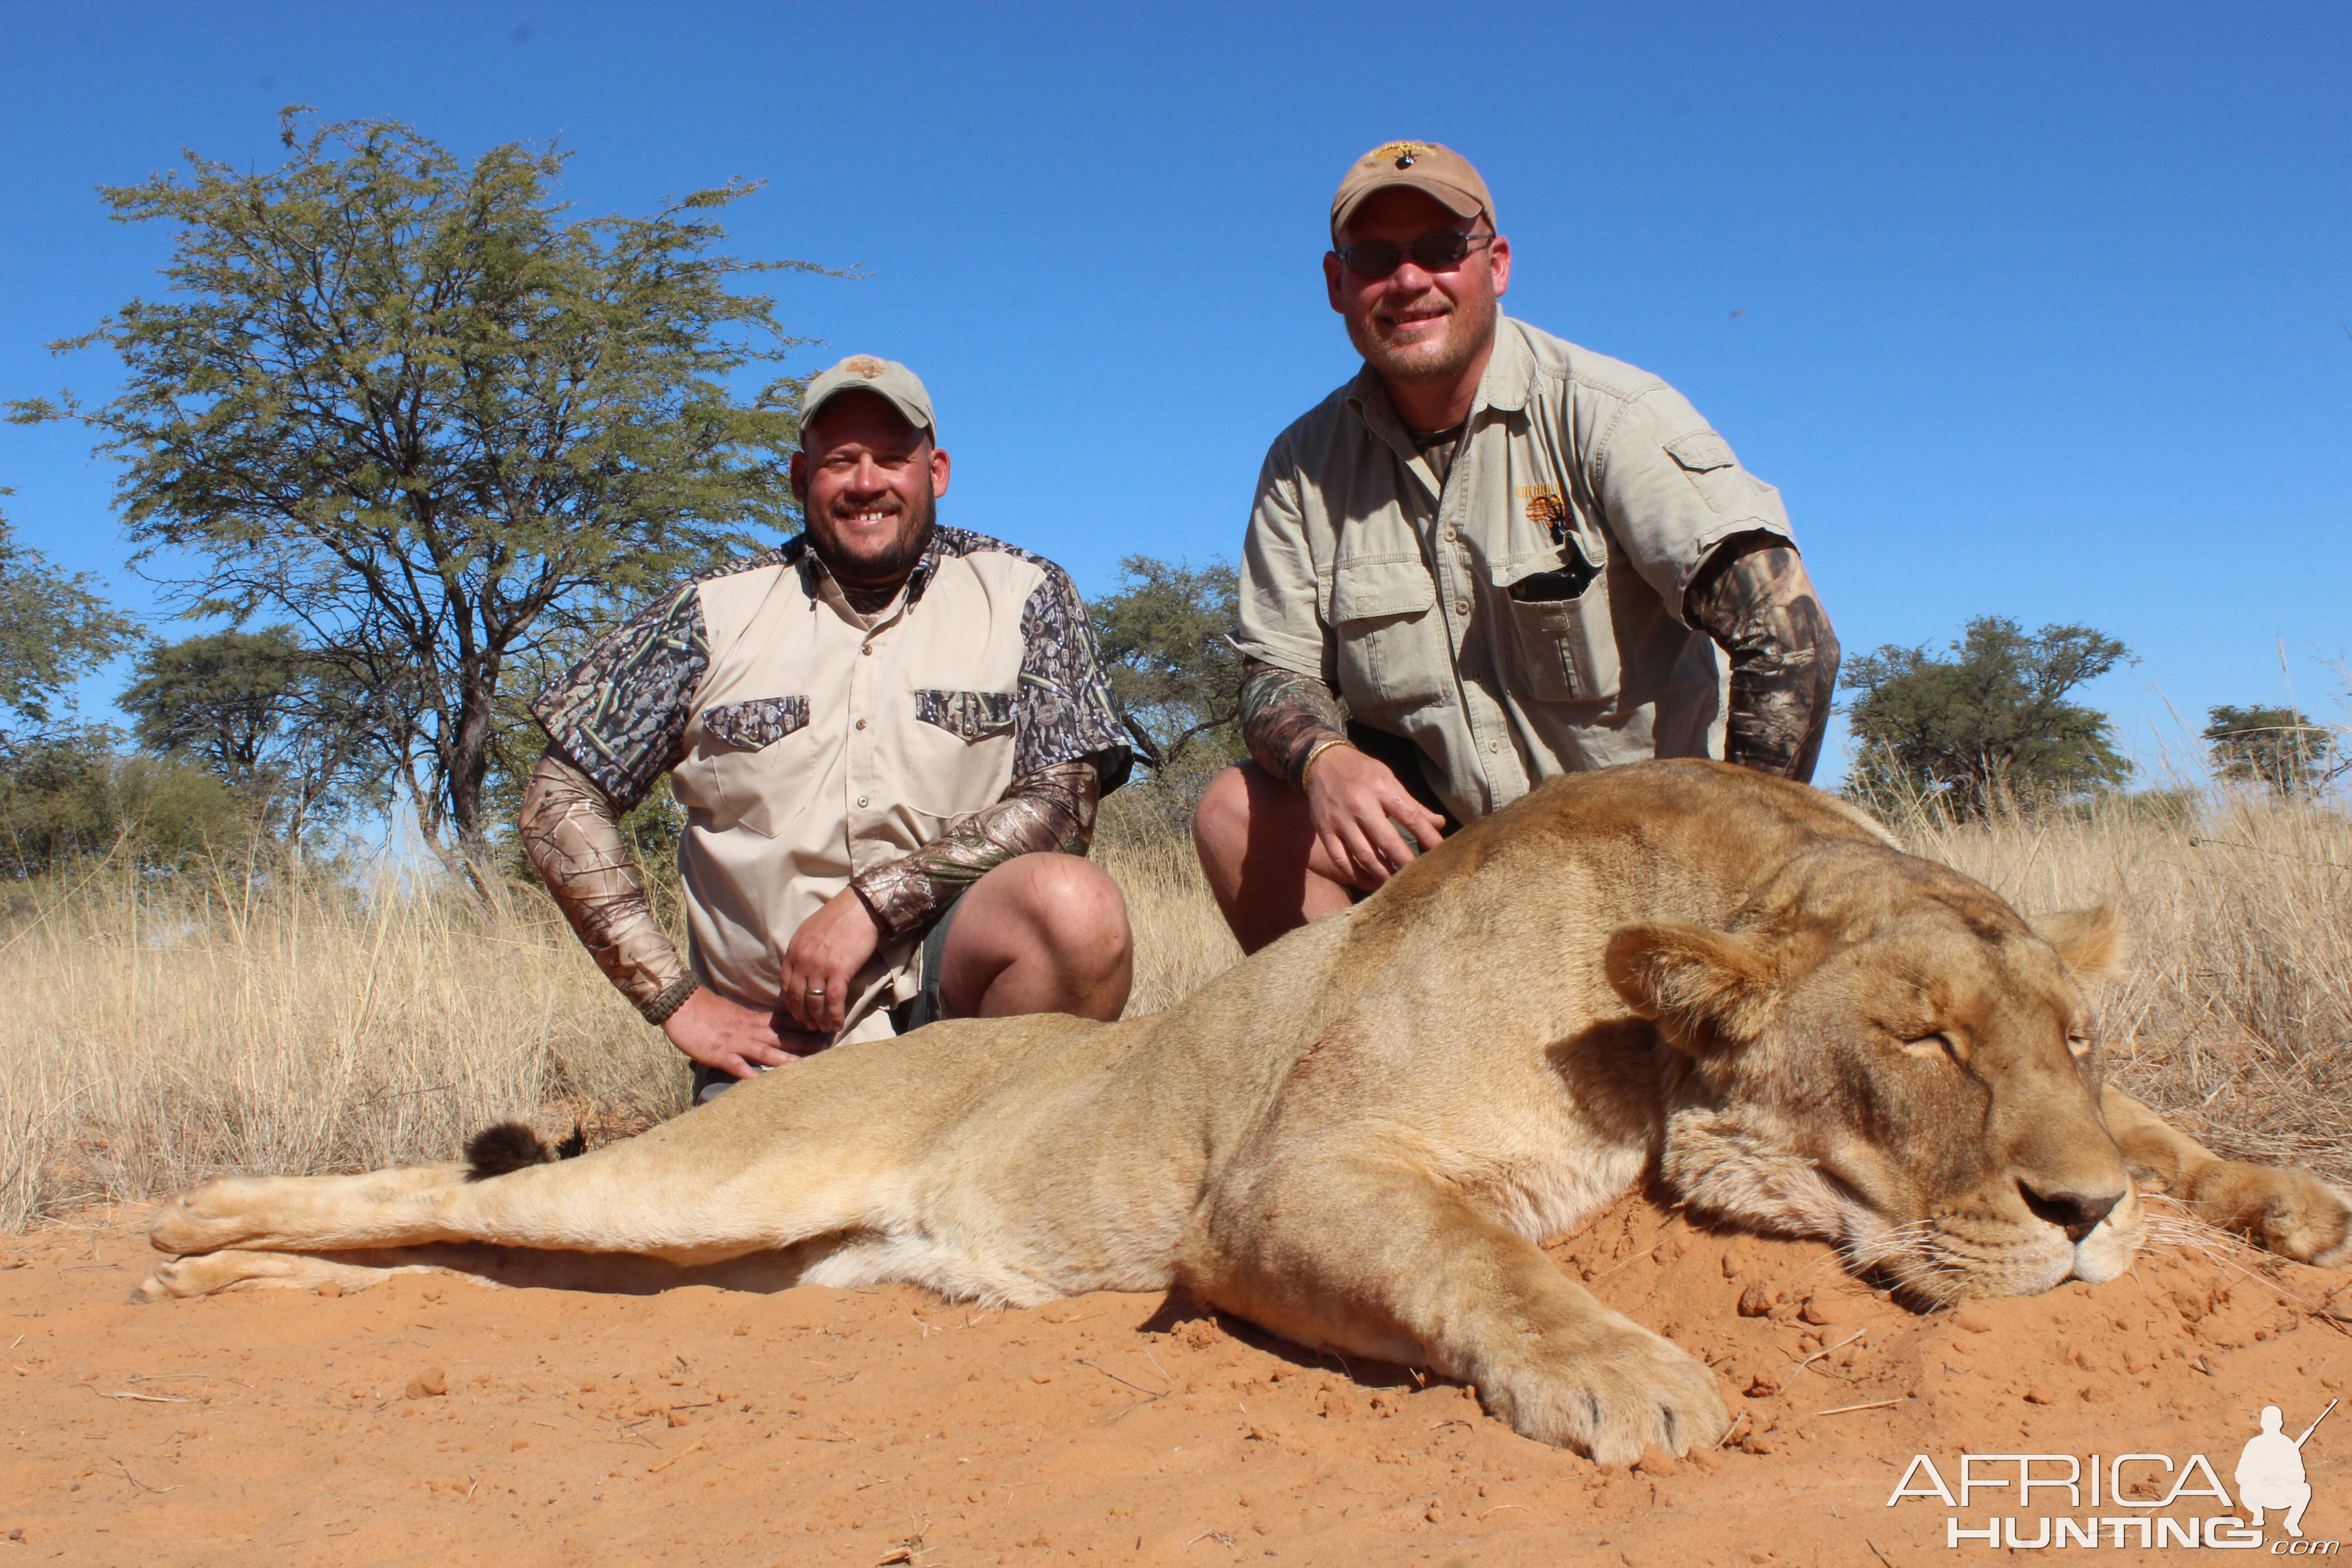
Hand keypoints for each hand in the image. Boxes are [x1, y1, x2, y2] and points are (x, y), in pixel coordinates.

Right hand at [661, 989, 825, 1078]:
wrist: (681, 1004)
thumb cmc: (704, 1010)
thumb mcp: (733, 1014)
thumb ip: (749, 1022)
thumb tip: (763, 1029)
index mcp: (753, 1019)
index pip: (784, 1021)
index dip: (805, 1025)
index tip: (824, 1028)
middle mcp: (749, 1030)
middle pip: (783, 1036)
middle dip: (806, 1042)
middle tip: (828, 1047)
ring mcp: (736, 1043)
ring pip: (767, 1052)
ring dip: (788, 1060)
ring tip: (807, 1068)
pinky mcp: (721, 1054)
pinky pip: (739, 1067)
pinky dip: (753, 1075)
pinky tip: (766, 1085)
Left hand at [779, 888, 881, 1033]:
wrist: (858, 908)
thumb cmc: (837, 917)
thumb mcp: (809, 932)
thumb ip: (802, 952)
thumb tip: (803, 970)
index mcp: (793, 951)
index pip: (785, 984)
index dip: (790, 1002)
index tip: (797, 1012)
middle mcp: (802, 961)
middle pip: (797, 997)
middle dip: (802, 1015)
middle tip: (810, 1025)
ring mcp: (819, 968)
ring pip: (814, 1002)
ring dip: (819, 1020)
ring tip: (824, 1029)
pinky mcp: (838, 972)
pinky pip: (833, 1001)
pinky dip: (834, 1016)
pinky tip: (837, 1024)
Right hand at [1303, 744, 1448, 891]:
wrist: (1322, 762)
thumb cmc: (1363, 772)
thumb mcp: (1389, 779)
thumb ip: (1413, 804)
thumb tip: (1440, 823)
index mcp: (1382, 788)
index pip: (1411, 817)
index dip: (1428, 837)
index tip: (1440, 853)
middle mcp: (1361, 804)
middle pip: (1387, 841)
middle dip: (1405, 862)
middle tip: (1418, 877)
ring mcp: (1341, 819)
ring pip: (1364, 854)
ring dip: (1382, 874)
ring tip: (1395, 884)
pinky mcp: (1325, 830)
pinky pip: (1341, 859)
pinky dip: (1356, 874)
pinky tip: (1369, 881)